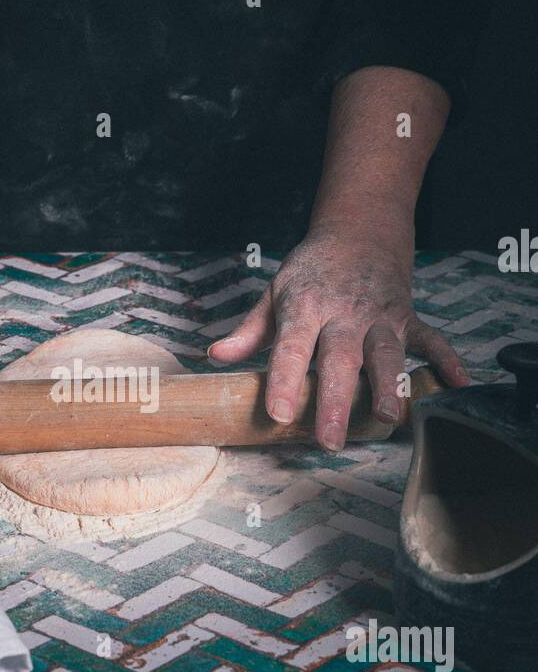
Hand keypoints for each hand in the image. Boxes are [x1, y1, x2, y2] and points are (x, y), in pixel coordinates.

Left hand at [207, 230, 469, 450]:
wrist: (359, 230)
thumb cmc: (311, 272)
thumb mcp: (274, 293)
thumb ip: (249, 331)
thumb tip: (214, 356)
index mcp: (305, 307)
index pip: (290, 347)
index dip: (282, 380)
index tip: (277, 414)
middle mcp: (343, 313)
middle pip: (339, 360)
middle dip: (335, 401)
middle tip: (330, 441)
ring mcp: (380, 315)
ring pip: (385, 353)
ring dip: (389, 384)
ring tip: (388, 418)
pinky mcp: (407, 317)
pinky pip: (430, 339)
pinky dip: (446, 360)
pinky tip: (459, 384)